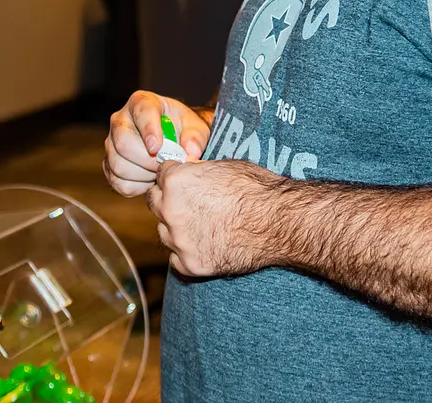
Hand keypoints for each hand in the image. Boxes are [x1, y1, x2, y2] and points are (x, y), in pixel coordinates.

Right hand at [103, 91, 211, 197]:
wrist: (173, 141)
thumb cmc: (182, 128)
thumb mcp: (194, 127)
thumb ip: (196, 136)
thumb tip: (191, 151)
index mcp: (141, 102)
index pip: (141, 112)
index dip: (149, 130)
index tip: (158, 148)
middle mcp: (120, 120)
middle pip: (123, 143)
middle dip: (147, 160)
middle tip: (166, 165)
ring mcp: (111, 143)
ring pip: (119, 165)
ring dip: (144, 175)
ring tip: (160, 171)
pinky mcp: (109, 164)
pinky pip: (118, 182)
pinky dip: (137, 187)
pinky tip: (150, 179)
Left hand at [147, 158, 284, 277]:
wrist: (276, 222)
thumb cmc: (255, 189)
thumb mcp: (222, 165)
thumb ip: (196, 171)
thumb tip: (189, 171)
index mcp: (175, 181)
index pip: (160, 175)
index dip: (174, 176)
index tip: (184, 181)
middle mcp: (170, 210)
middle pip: (155, 203)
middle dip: (168, 200)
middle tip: (189, 203)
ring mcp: (178, 240)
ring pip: (164, 232)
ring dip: (176, 228)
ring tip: (202, 225)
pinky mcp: (189, 265)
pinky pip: (176, 258)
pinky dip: (186, 253)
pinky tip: (205, 245)